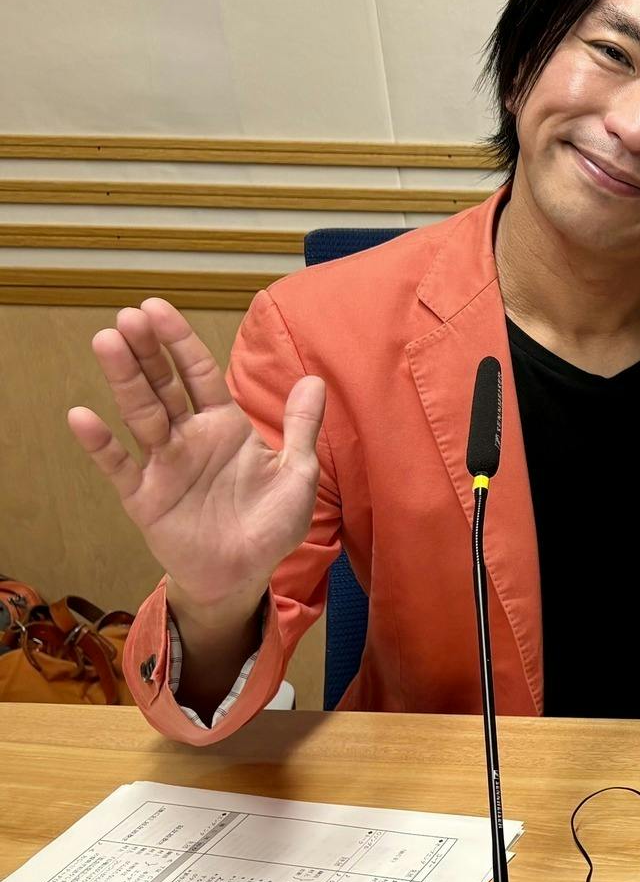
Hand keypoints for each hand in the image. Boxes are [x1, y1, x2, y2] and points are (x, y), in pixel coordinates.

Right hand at [67, 298, 324, 620]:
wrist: (246, 573)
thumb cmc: (271, 523)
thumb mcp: (297, 472)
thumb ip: (300, 426)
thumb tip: (315, 379)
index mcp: (225, 426)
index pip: (199, 374)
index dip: (180, 342)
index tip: (156, 308)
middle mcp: (190, 437)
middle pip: (164, 386)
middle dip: (146, 351)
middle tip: (126, 316)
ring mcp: (164, 464)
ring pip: (141, 414)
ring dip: (125, 380)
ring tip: (106, 343)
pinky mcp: (145, 497)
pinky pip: (119, 466)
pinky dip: (101, 444)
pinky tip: (82, 416)